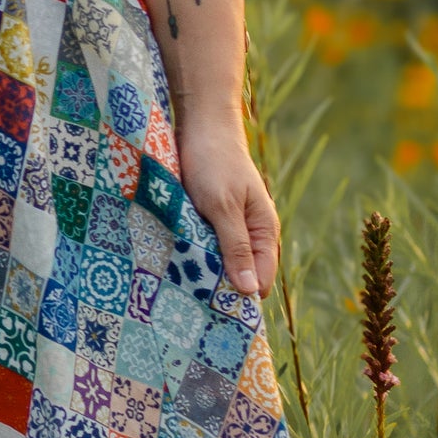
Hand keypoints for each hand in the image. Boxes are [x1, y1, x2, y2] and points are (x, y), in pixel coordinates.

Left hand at [174, 111, 279, 297]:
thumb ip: (236, 247)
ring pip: (218, 263)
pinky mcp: (208, 220)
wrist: (199, 126)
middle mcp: (250, 234)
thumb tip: (251, 292)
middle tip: (189, 301)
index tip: (213, 310)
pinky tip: (173, 263)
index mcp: (264, 231)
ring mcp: (228, 227)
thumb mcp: (224, 207)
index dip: (240, 297)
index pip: (260, 281)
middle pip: (239, 276)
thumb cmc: (214, 163)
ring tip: (178, 284)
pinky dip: (192, 255)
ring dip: (202, 271)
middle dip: (218, 288)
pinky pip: (203, 247)